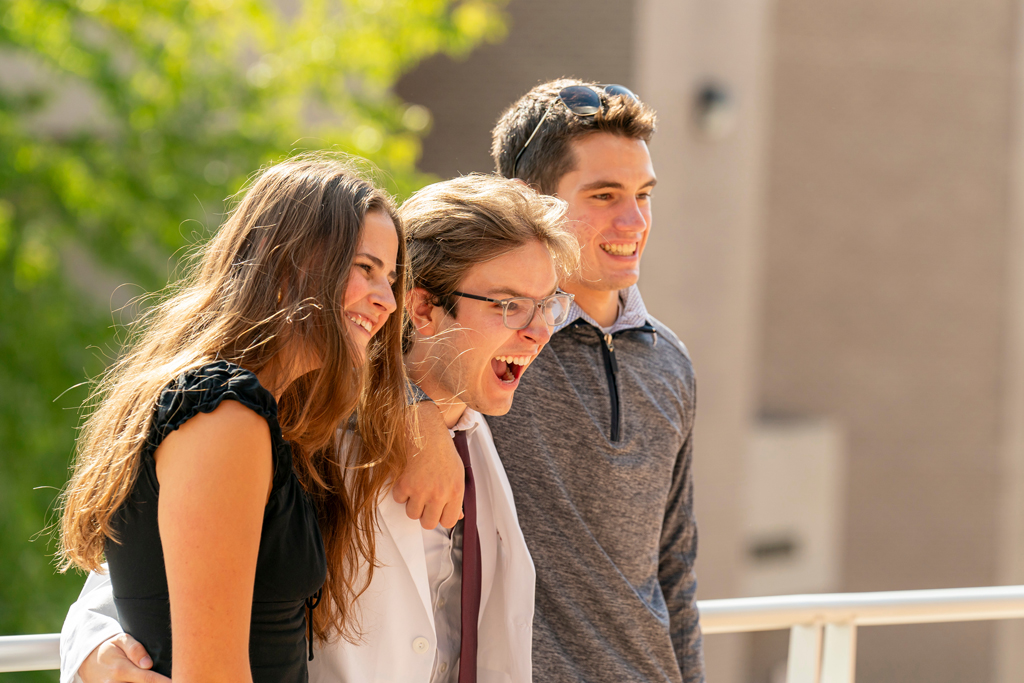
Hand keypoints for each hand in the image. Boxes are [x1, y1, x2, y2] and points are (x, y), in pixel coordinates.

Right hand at [78, 633, 169, 682]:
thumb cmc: (109, 648)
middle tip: (177, 677)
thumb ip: (135, 649)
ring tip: (163, 679)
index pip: (147, 678)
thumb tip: (148, 664)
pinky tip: (149, 681)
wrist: (87, 660)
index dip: (163, 682)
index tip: (176, 680)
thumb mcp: (121, 640)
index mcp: (121, 669)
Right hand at [392, 401, 464, 528]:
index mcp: (455, 492)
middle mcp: (439, 494)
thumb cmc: (442, 451)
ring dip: (412, 503)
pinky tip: (408, 477)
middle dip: (425, 514)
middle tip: (425, 500)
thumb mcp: (457, 473)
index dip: (442, 516)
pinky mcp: (405, 484)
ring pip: (412, 514)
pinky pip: (399, 499)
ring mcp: (421, 491)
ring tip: (417, 487)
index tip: (438, 510)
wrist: (426, 431)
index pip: (449, 522)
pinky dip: (400, 491)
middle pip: (428, 523)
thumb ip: (457, 497)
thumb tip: (459, 516)